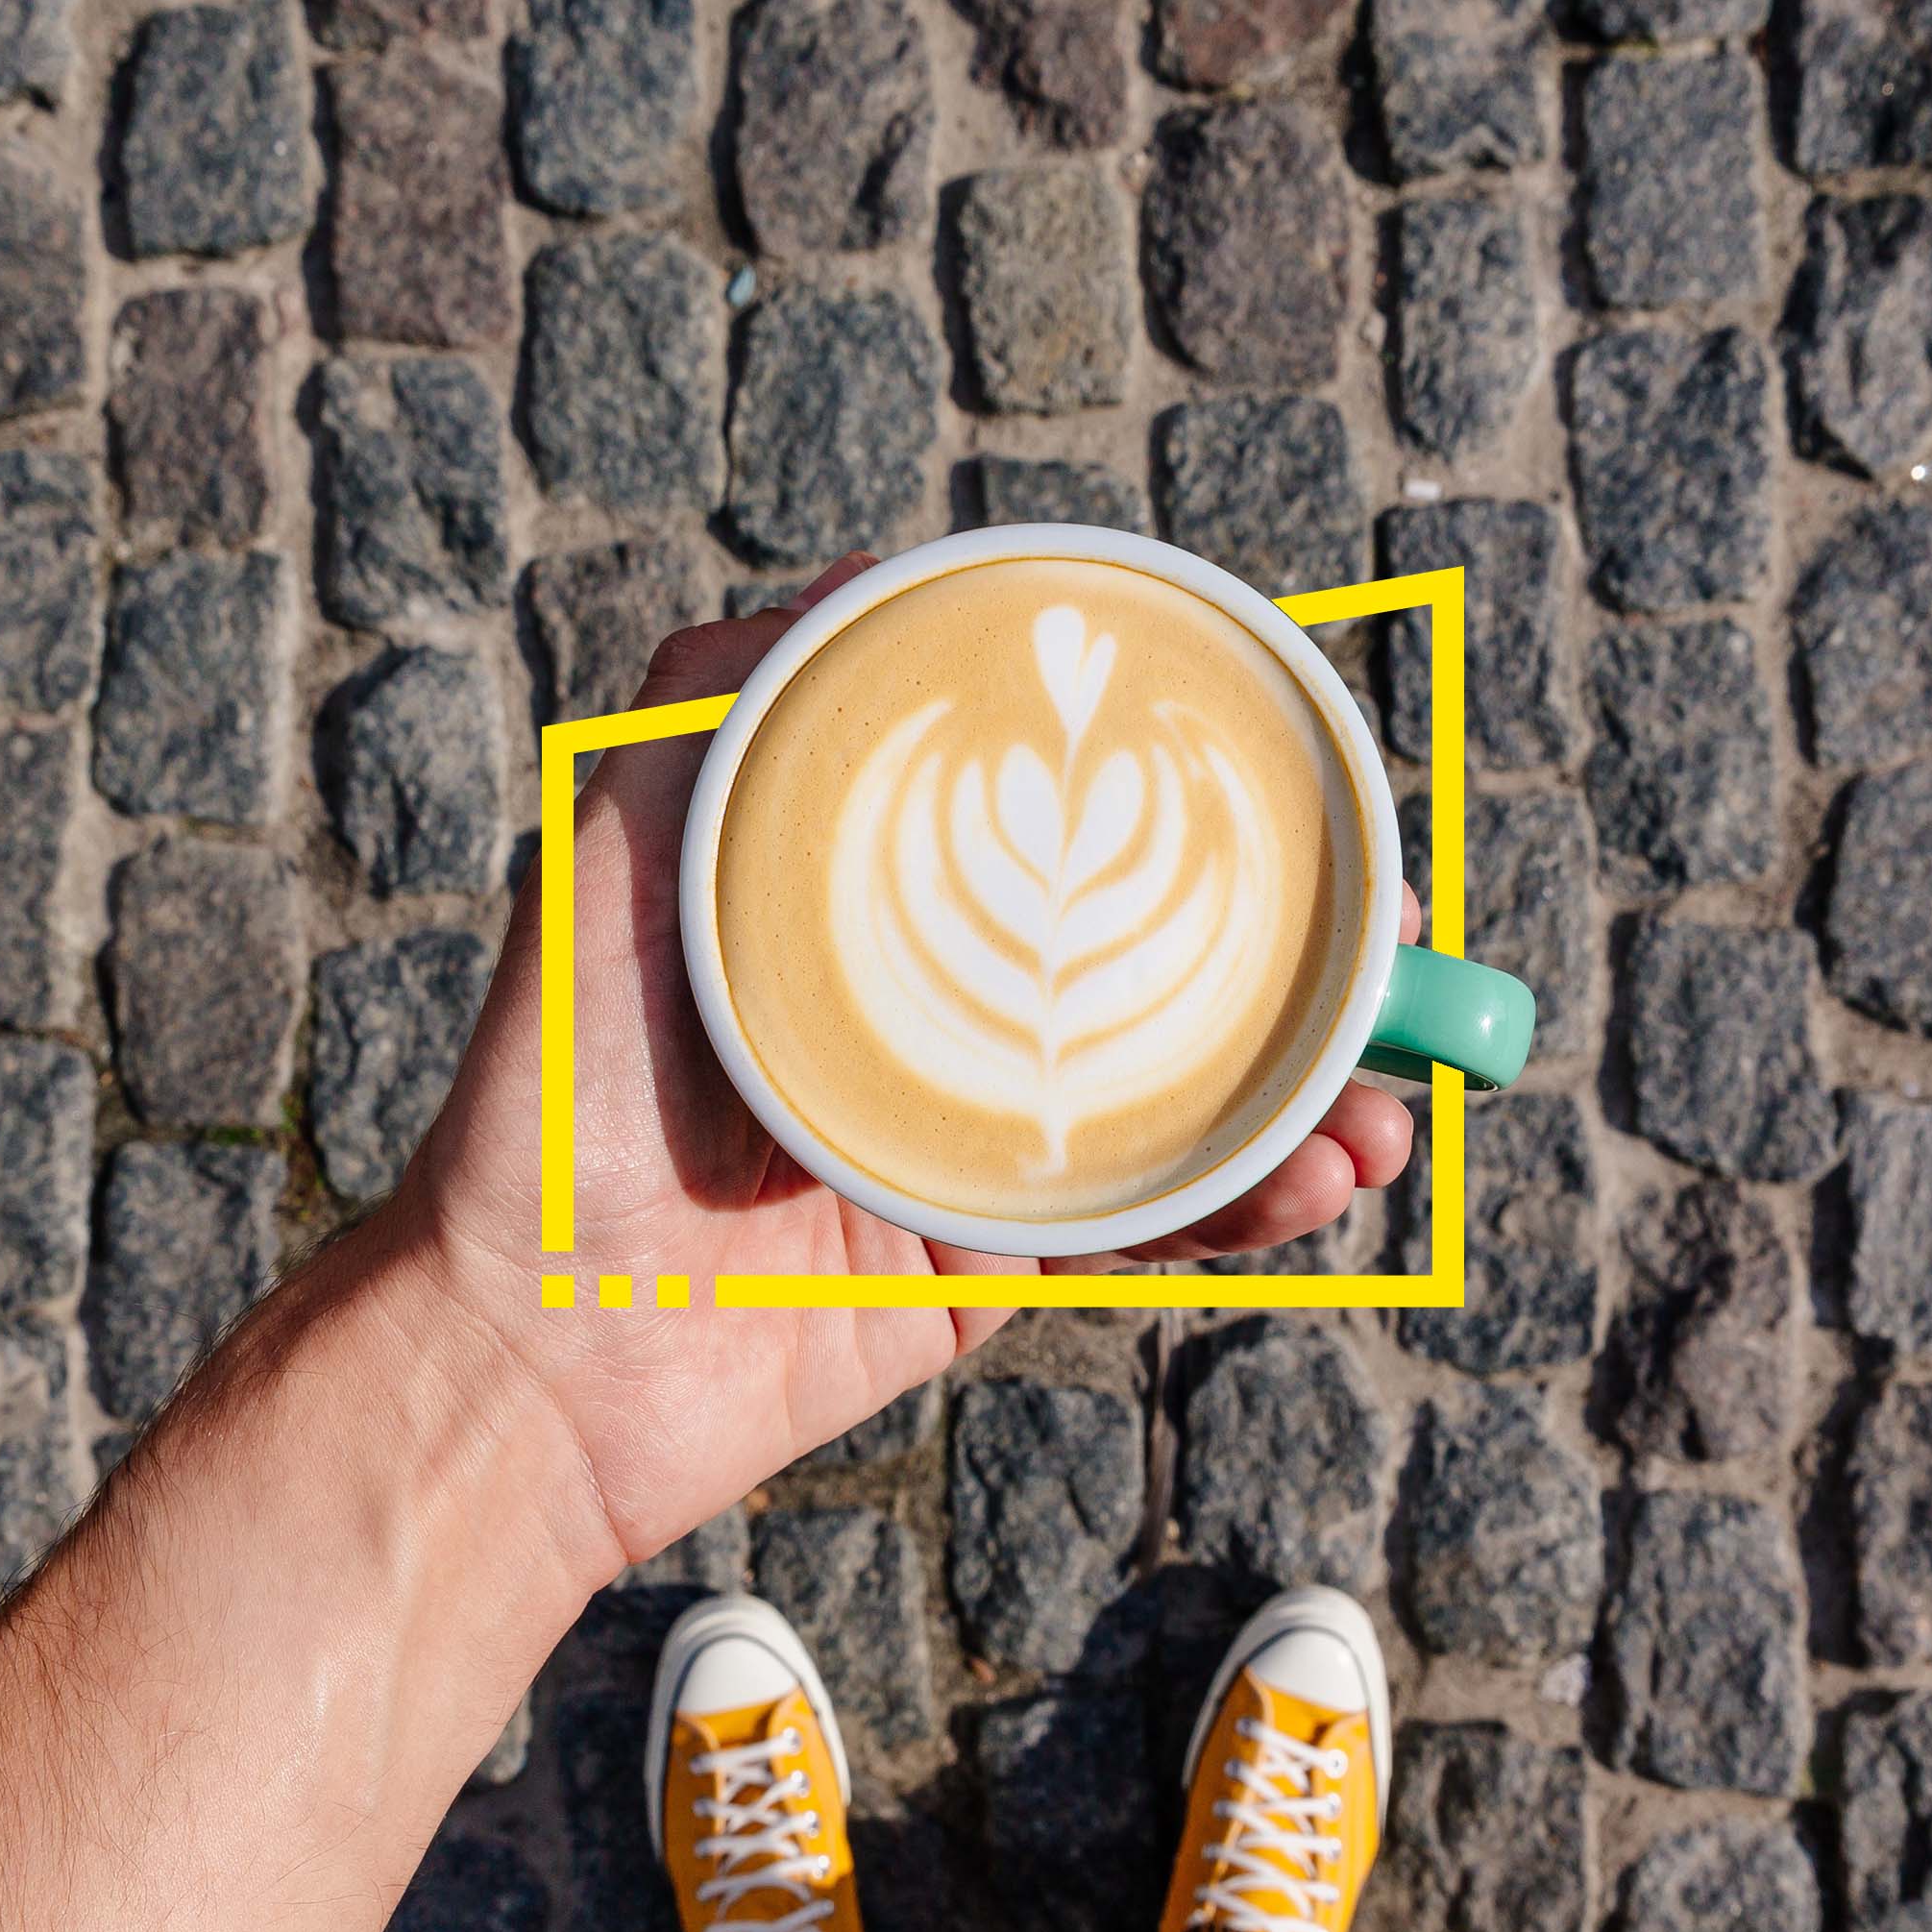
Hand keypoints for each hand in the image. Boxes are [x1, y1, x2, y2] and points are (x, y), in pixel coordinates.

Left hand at [388, 554, 1418, 1567]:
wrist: (530, 1357)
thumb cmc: (544, 1099)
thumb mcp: (605, 863)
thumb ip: (707, 713)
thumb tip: (868, 575)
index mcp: (863, 912)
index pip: (1044, 825)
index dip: (1174, 792)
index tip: (1290, 765)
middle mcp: (930, 1015)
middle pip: (1147, 958)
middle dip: (1295, 953)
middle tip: (1400, 939)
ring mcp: (969, 1147)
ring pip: (1182, 1100)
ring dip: (1308, 1094)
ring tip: (1390, 1096)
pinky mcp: (986, 1274)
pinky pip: (1146, 1230)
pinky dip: (1249, 1205)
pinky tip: (1321, 1177)